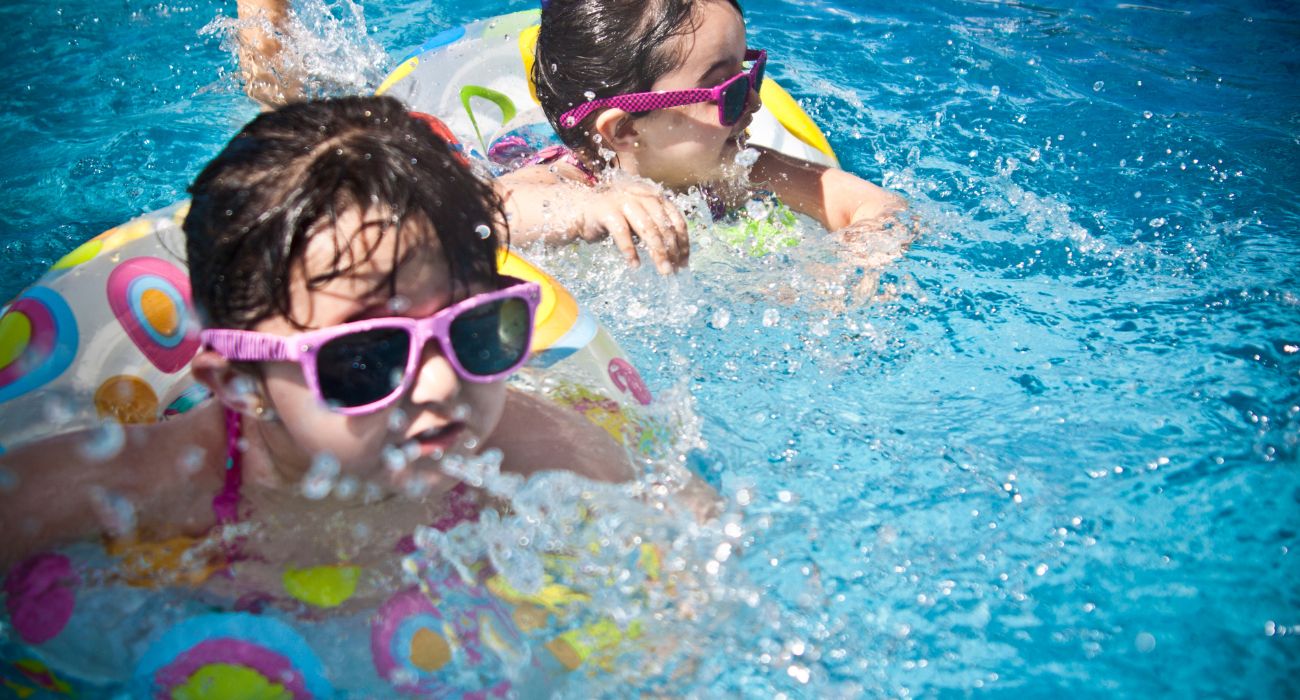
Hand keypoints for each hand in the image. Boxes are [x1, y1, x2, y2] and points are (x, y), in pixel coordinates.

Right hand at [574, 182, 689, 273]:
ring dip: (658, 253)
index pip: (676, 220)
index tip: (684, 262)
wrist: (582, 207)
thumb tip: (676, 255)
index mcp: (654, 197)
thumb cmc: (615, 217)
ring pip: (648, 229)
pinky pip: (622, 233)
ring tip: (664, 271)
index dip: (683, 242)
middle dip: (673, 251)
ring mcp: (624, 202)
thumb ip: (656, 229)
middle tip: (675, 271)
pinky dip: (630, 251)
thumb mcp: (640, 220)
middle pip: (664, 227)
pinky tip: (635, 265)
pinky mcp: (607, 211)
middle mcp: (642, 196)